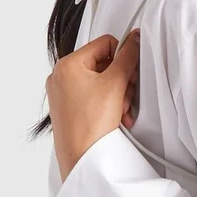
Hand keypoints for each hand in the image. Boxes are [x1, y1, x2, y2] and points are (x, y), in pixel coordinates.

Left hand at [46, 29, 140, 181]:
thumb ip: (128, 56)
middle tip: (127, 94)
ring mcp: (63, 93)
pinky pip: (93, 96)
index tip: (130, 73)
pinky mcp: (68, 108)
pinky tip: (117, 116)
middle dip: (121, 80)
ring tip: (122, 110)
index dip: (123, 56)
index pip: (105, 43)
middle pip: (104, 63)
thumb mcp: (115, 83)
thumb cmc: (90, 124)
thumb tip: (136, 38)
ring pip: (101, 81)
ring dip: (118, 94)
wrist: (81, 158)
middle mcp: (61, 76)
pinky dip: (108, 103)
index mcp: (67, 64)